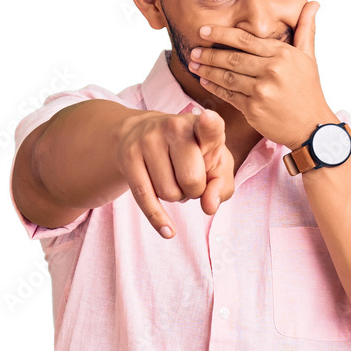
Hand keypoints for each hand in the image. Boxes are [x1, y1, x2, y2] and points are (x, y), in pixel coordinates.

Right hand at [115, 108, 234, 238]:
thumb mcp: (214, 164)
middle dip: (194, 191)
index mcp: (201, 126)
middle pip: (191, 181)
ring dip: (175, 196)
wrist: (142, 132)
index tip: (208, 119)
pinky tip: (168, 231)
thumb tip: (209, 207)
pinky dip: (158, 219)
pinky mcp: (129, 157)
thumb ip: (221, 186)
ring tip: (172, 178)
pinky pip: (145, 198)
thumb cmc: (190, 152)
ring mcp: (148, 140)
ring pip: (169, 194)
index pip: (209, 127)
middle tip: (190, 179)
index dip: (210, 125)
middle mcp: (174, 128)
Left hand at [187, 1, 338, 148]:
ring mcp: (262, 91)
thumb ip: (306, 29)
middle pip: (232, 58)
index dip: (221, 34)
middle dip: (209, 54)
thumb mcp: (309, 57)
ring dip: (207, 70)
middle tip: (193, 50)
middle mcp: (271, 71)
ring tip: (194, 65)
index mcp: (282, 54)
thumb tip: (314, 2)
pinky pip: (228, 95)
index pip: (245, 39)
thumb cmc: (308, 91)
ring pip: (227, 76)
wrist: (311, 127)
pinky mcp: (254, 109)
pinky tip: (204, 81)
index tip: (203, 31)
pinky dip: (214, 87)